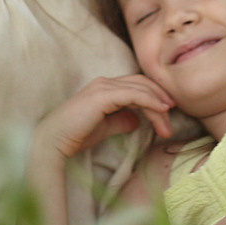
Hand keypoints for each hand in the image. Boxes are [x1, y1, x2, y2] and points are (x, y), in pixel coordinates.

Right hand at [33, 74, 176, 161]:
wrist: (54, 141)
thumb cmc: (75, 136)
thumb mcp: (105, 128)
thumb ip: (120, 121)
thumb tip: (136, 120)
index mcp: (105, 88)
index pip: (137, 86)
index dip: (155, 97)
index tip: (168, 114)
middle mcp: (105, 82)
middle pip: (142, 85)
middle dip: (161, 100)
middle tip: (171, 120)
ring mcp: (103, 87)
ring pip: (141, 89)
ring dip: (158, 105)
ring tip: (167, 124)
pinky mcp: (103, 96)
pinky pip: (134, 95)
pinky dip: (151, 102)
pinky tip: (161, 111)